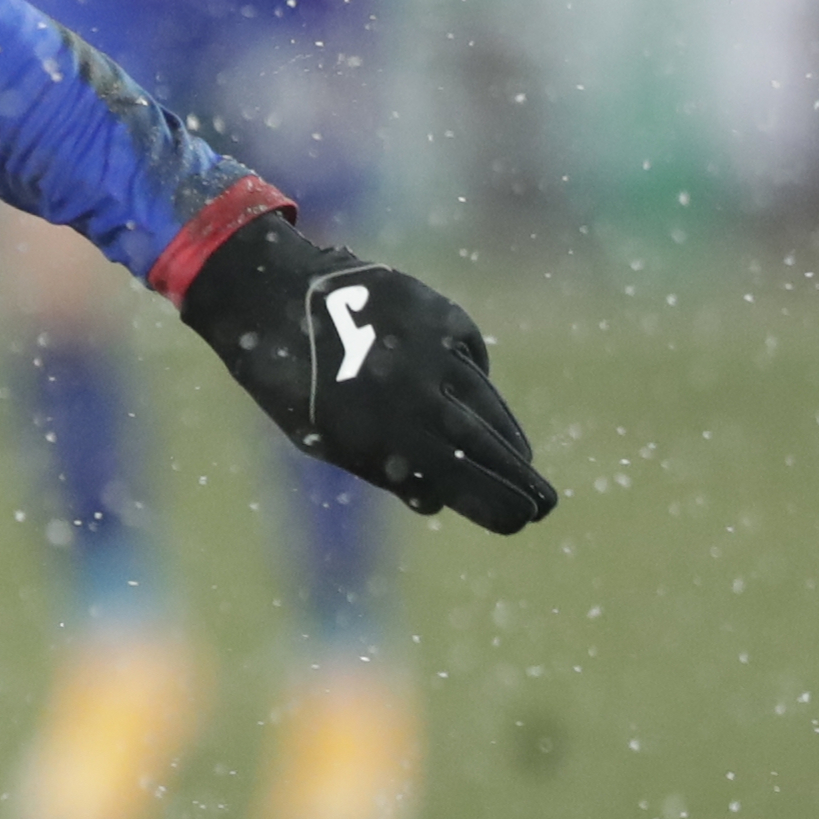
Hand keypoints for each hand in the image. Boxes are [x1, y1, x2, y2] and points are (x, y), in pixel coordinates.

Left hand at [174, 210, 556, 534]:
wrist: (274, 297)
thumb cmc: (289, 381)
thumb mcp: (324, 438)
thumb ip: (382, 468)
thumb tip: (435, 502)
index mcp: (386, 436)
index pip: (459, 481)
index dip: (493, 503)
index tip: (520, 521)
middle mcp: (421, 396)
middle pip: (485, 445)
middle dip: (517, 477)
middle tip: (544, 505)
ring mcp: (437, 353)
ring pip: (486, 402)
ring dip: (509, 436)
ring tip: (525, 459)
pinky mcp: (441, 316)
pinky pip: (471, 358)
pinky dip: (478, 382)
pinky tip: (486, 405)